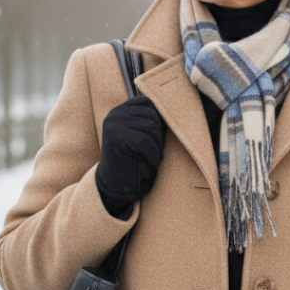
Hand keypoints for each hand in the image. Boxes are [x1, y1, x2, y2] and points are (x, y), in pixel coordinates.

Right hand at [96, 96, 166, 216]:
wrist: (115, 186)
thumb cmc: (134, 161)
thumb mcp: (141, 136)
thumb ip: (150, 121)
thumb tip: (176, 106)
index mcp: (121, 110)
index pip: (149, 103)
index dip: (159, 120)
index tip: (158, 139)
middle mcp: (115, 114)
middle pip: (152, 114)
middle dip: (159, 135)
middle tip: (155, 152)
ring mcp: (114, 124)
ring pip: (151, 127)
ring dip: (157, 146)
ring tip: (152, 157)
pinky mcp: (116, 137)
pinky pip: (145, 141)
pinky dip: (153, 154)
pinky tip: (151, 163)